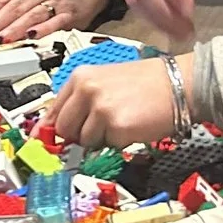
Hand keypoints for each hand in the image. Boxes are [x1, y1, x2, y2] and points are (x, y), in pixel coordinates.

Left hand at [45, 56, 182, 150]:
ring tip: (122, 121)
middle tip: (101, 128)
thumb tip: (55, 129)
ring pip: (85, 141)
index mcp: (81, 77)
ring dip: (102, 139)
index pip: (53, 110)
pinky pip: (107, 146)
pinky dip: (119, 142)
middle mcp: (87, 90)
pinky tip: (133, 126)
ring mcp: (100, 109)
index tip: (43, 142)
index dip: (48, 130)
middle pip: (64, 129)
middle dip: (79, 136)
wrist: (180, 84)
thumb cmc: (148, 83)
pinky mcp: (116, 126)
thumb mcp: (106, 82)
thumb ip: (81, 103)